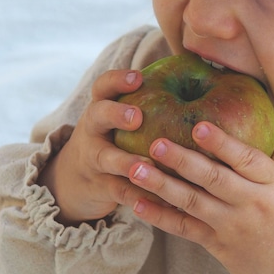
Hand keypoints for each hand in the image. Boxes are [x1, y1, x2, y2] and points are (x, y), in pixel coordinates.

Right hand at [38, 68, 151, 224]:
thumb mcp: (119, 118)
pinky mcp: (101, 187)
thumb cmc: (115, 139)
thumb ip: (148, 101)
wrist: (74, 180)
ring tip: (148, 166)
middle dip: (116, 114)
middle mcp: (93, 130)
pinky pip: (121, 192)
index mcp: (102, 108)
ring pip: (107, 159)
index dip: (118, 79)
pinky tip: (163, 199)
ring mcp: (94, 159)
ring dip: (127, 163)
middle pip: (98, 115)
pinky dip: (141, 196)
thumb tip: (199, 74)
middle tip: (137, 116)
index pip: (104, 86)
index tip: (138, 77)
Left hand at [126, 123, 273, 273]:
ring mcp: (233, 226)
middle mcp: (253, 203)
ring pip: (192, 202)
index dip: (222, 143)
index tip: (199, 126)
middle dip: (182, 160)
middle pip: (213, 179)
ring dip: (161, 185)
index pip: (247, 159)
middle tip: (155, 143)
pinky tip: (138, 203)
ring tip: (135, 169)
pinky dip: (160, 216)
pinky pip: (184, 228)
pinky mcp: (218, 245)